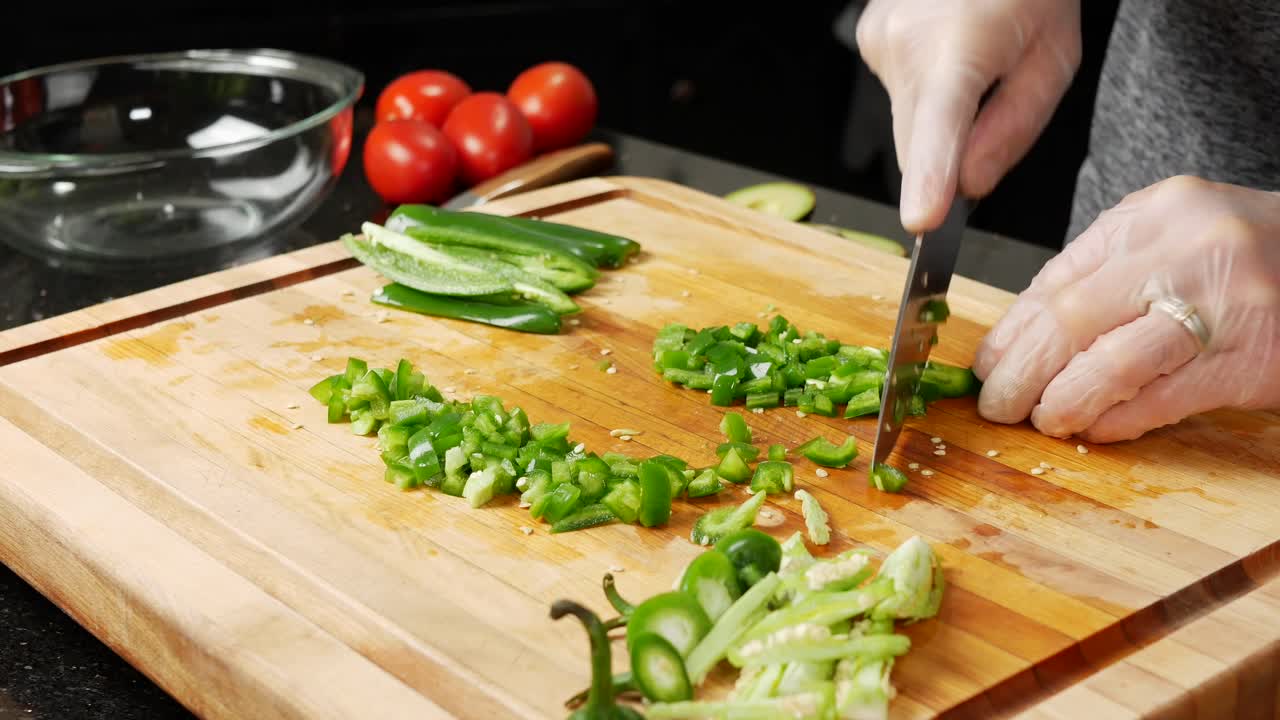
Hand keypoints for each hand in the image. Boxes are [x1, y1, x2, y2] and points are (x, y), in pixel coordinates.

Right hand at [855, 0, 1080, 231]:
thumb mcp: (1053, 56)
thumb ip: (1014, 128)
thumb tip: (970, 186)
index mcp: (958, 44)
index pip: (939, 125)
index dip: (930, 178)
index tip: (923, 220)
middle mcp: (904, 43)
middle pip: (917, 144)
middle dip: (948, 157)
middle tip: (993, 106)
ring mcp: (878, 40)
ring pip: (907, 123)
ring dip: (939, 119)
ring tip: (974, 63)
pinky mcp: (869, 39)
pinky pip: (898, 94)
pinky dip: (926, 91)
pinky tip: (950, 52)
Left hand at [973, 176, 1279, 441]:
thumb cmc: (1249, 261)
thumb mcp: (1174, 241)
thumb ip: (1105, 276)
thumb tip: (1021, 337)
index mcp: (1155, 214)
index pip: (1057, 278)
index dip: (1010, 331)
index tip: (984, 364)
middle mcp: (1186, 250)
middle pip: (1069, 319)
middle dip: (1019, 371)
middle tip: (994, 403)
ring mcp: (1224, 304)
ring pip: (1110, 363)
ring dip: (1061, 400)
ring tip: (1040, 419)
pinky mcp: (1252, 359)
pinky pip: (1162, 397)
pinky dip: (1117, 419)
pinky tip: (1093, 429)